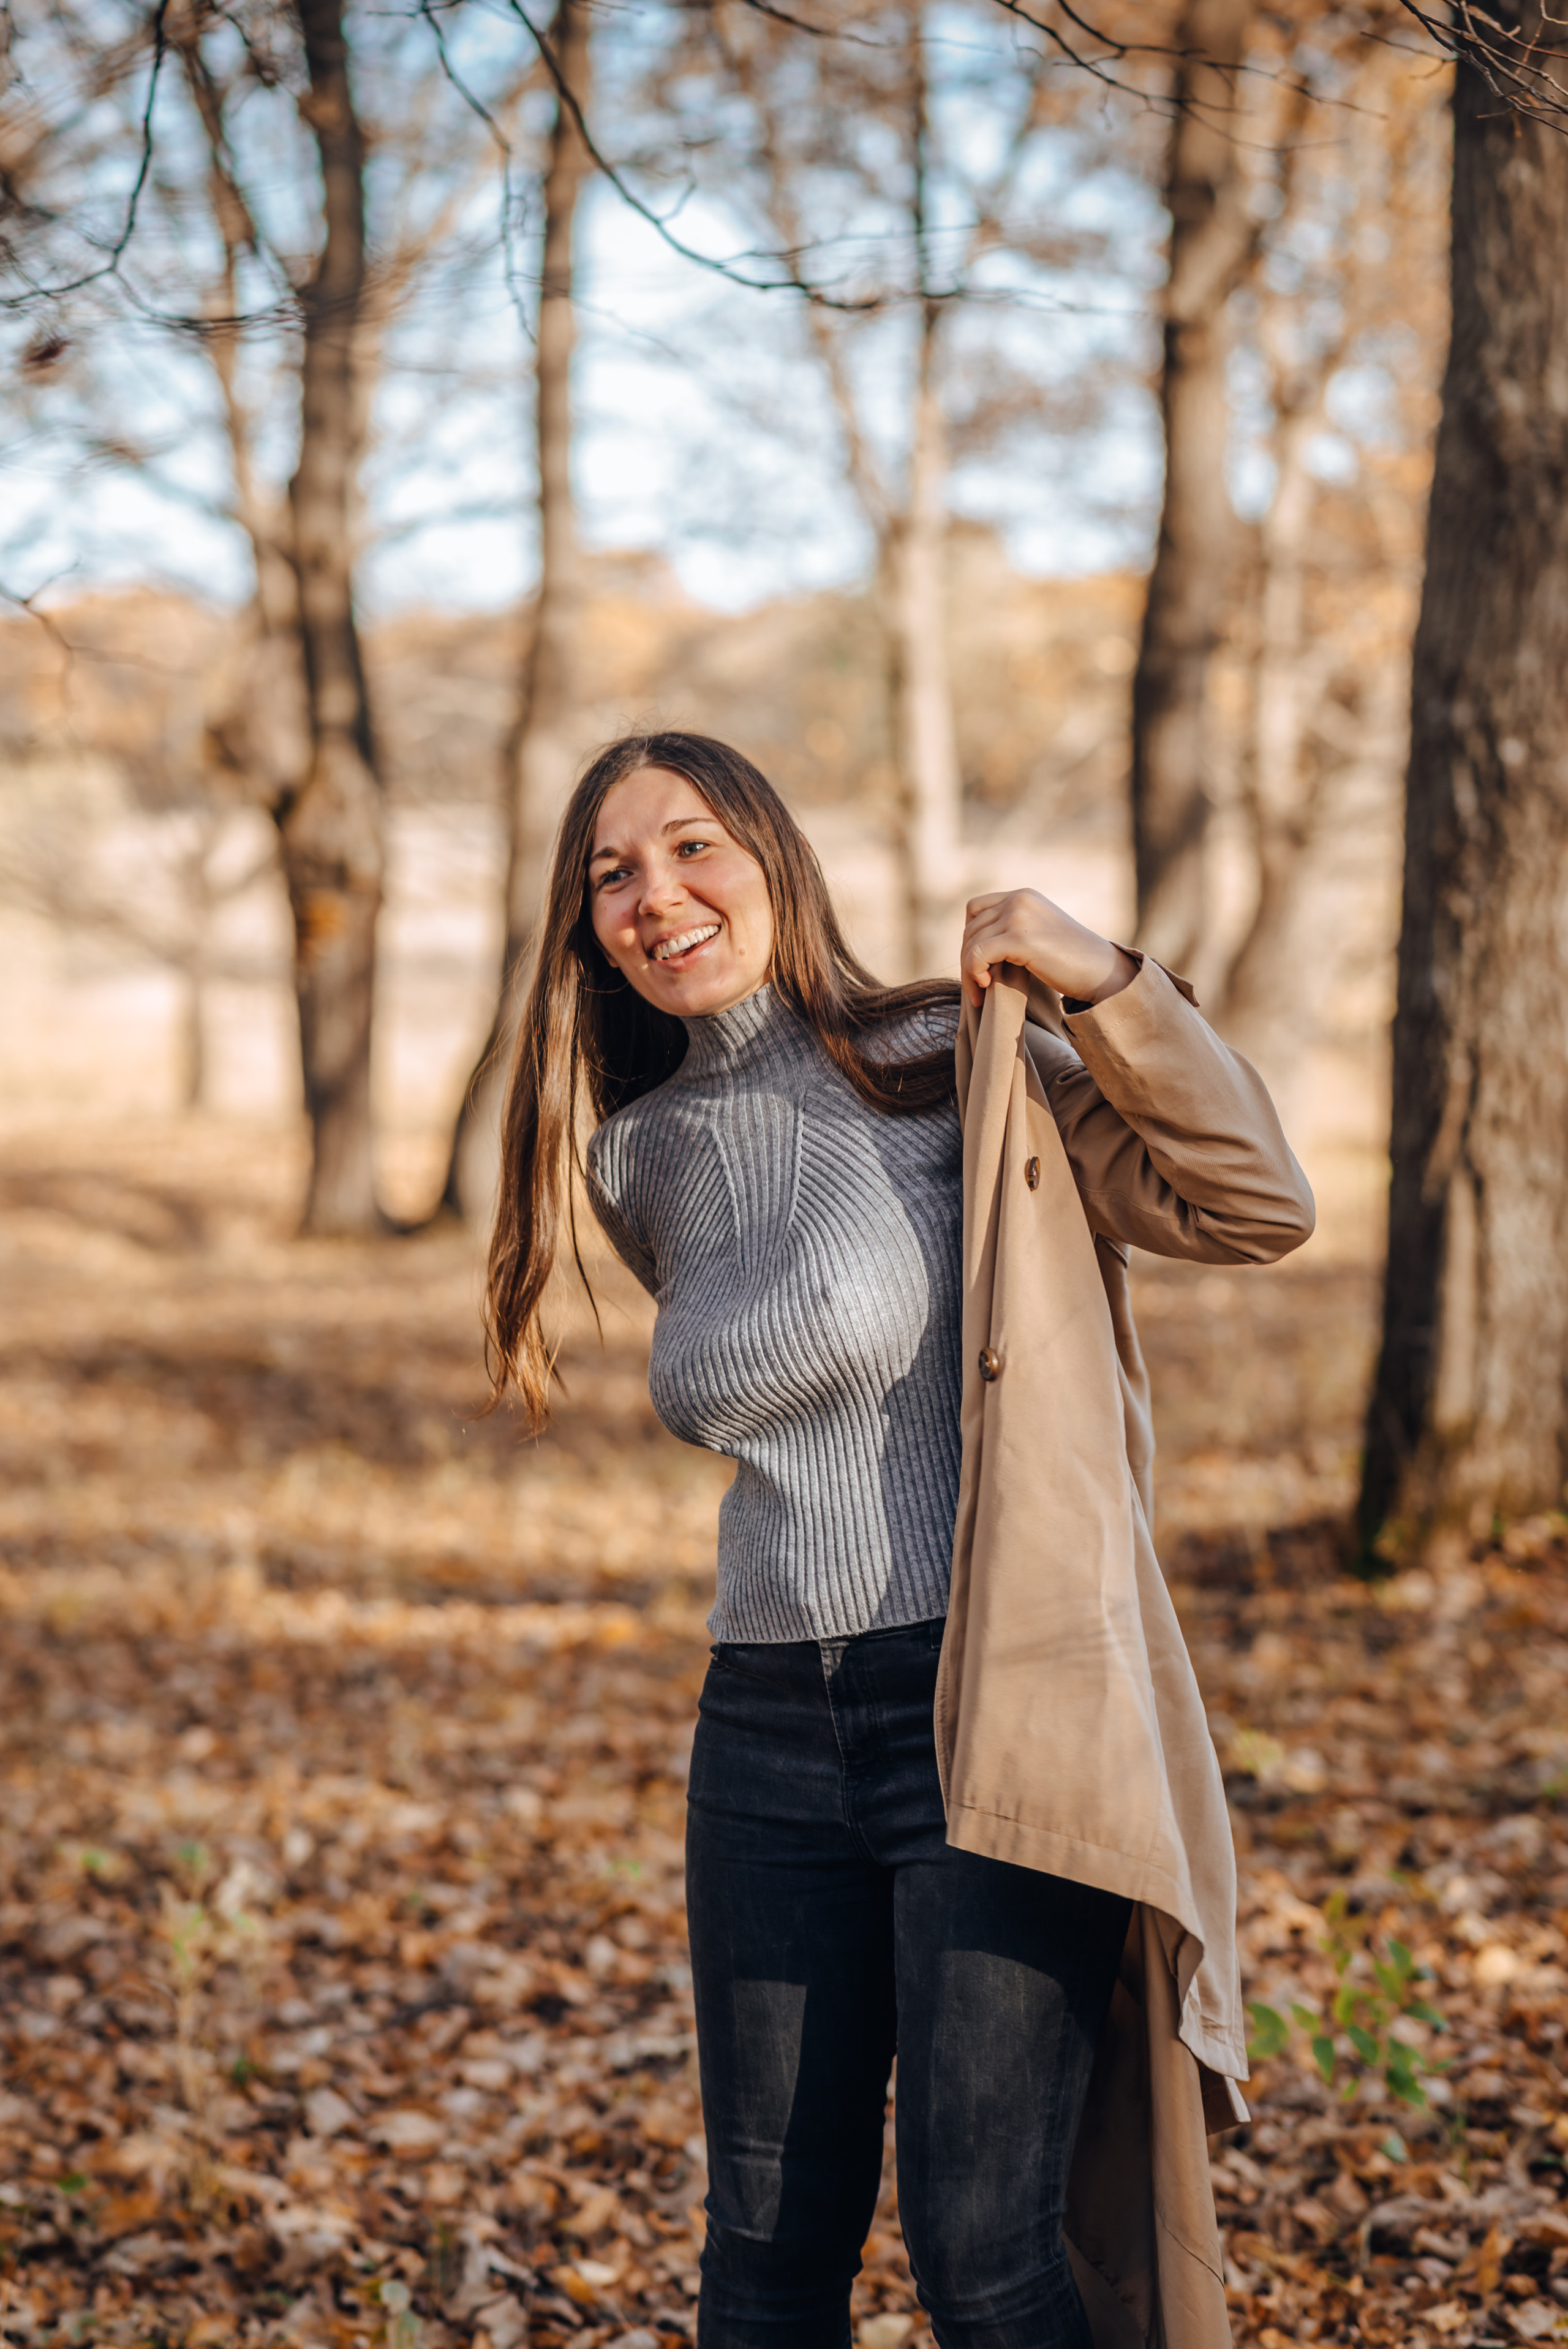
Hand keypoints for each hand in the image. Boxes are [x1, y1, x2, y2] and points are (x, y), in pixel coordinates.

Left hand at [960, 890, 1137, 1012]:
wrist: (1102, 971)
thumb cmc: (1073, 962)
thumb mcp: (1039, 934)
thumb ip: (1013, 930)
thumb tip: (976, 948)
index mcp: (1023, 895)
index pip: (975, 909)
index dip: (970, 938)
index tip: (979, 964)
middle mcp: (1018, 899)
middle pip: (970, 928)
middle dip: (968, 959)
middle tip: (977, 986)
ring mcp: (1018, 915)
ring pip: (971, 943)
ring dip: (969, 972)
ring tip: (980, 993)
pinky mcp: (1019, 937)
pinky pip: (977, 955)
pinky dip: (974, 974)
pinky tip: (986, 987)